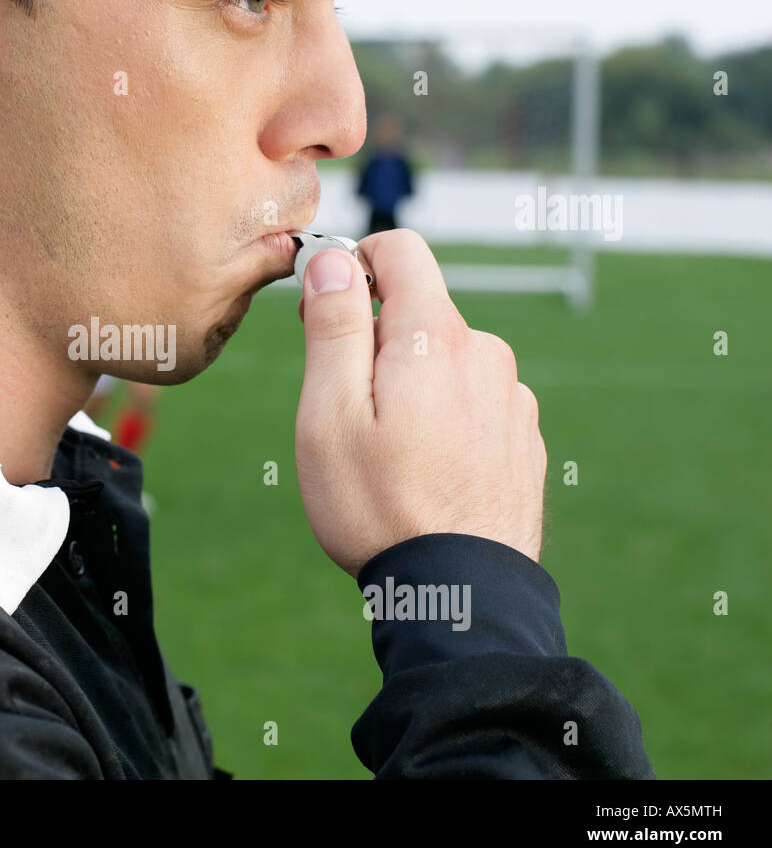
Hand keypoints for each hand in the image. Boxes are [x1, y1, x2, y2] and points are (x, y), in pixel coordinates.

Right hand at [294, 229, 545, 578]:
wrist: (459, 596)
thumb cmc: (378, 507)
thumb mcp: (330, 414)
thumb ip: (333, 326)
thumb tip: (335, 260)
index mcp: (436, 338)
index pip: (401, 251)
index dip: (353, 264)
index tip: (324, 310)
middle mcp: (486, 355)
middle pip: (420, 313)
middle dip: (373, 339)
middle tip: (342, 406)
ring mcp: (512, 399)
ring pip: (446, 361)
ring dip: (411, 384)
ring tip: (386, 453)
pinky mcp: (523, 439)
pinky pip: (473, 402)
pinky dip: (443, 418)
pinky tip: (424, 472)